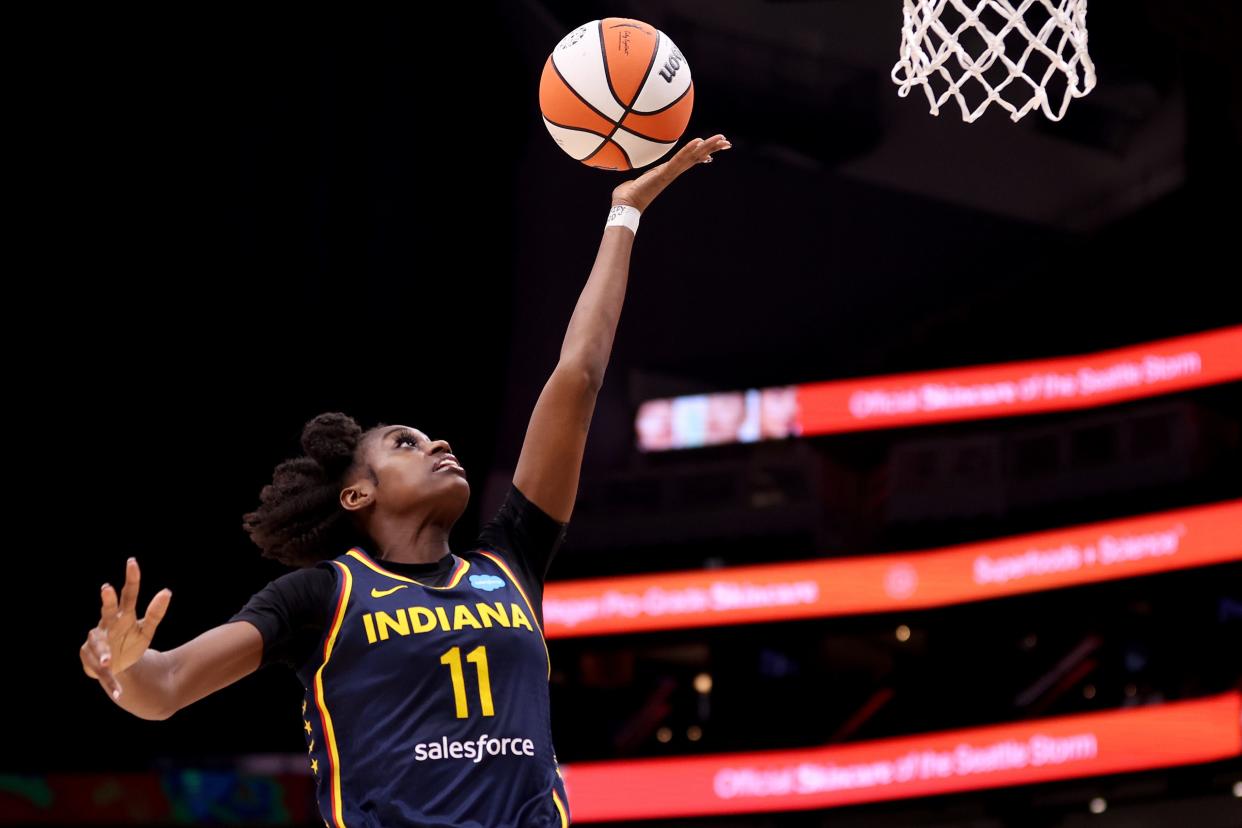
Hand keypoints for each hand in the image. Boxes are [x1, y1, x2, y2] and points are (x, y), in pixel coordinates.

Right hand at [80, 557, 171, 699]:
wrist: (116, 664)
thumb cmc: (130, 640)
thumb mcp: (146, 628)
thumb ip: (156, 612)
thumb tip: (167, 591)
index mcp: (122, 616)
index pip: (128, 595)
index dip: (131, 579)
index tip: (133, 562)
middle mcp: (107, 626)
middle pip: (107, 611)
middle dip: (107, 602)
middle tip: (107, 588)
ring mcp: (98, 645)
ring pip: (99, 647)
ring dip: (103, 654)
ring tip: (109, 660)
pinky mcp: (95, 665)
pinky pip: (104, 675)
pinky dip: (112, 684)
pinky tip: (119, 694)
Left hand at [611, 134, 730, 212]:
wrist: (625, 205)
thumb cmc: (627, 195)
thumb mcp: (635, 181)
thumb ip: (636, 178)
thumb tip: (629, 180)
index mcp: (667, 172)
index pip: (688, 161)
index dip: (700, 156)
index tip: (711, 155)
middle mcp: (672, 172)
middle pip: (696, 157)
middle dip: (712, 149)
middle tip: (727, 143)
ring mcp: (670, 173)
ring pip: (693, 156)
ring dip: (708, 147)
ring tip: (723, 140)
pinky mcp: (665, 173)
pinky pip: (679, 159)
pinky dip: (689, 150)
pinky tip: (699, 141)